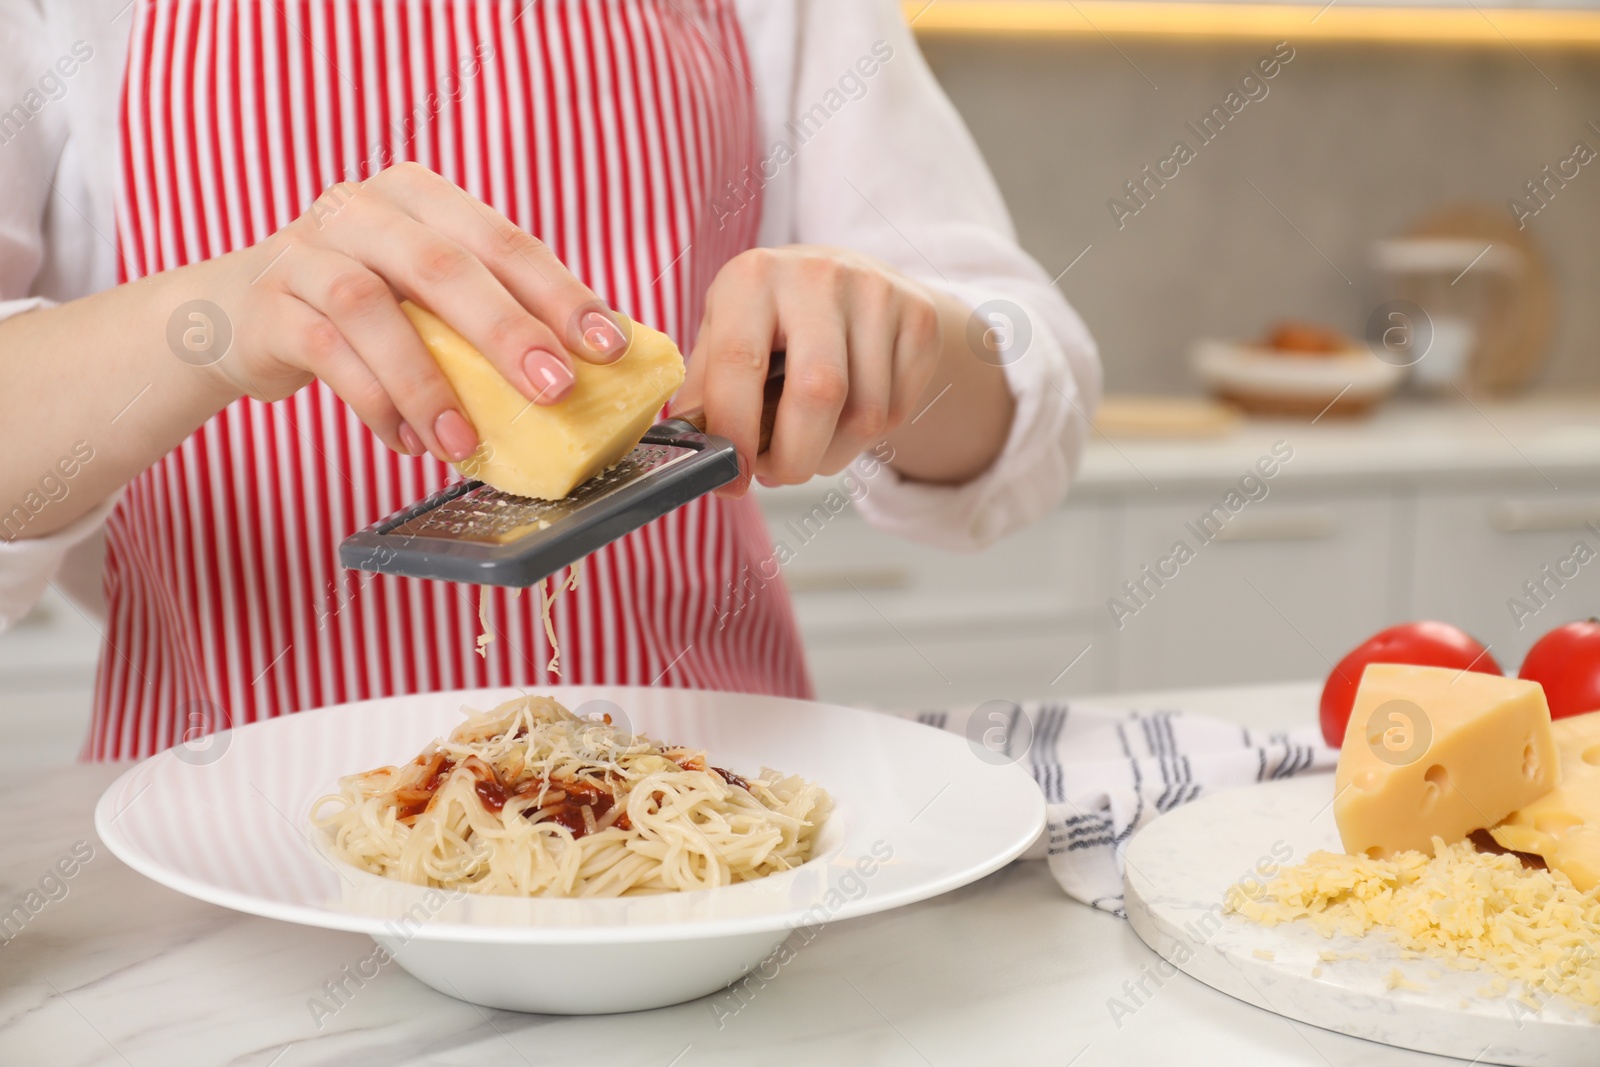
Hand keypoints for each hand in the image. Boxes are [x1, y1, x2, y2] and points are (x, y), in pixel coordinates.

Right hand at [200, 162, 627, 462]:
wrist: (231, 314)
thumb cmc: (359, 309)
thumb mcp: (423, 298)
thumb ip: (487, 316)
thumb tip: (586, 372)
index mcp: (420, 197)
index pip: (502, 240)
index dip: (560, 292)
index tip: (608, 345)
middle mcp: (362, 210)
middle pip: (442, 265)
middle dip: (507, 331)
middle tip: (555, 390)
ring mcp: (305, 252)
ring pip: (370, 308)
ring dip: (429, 385)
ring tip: (467, 445)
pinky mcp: (266, 305)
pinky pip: (326, 354)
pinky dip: (375, 404)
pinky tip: (409, 443)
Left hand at [674, 246, 942, 494]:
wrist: (847, 278)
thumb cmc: (772, 319)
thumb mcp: (725, 334)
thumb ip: (706, 392)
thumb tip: (697, 456)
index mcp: (752, 277)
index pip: (740, 363)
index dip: (735, 432)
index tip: (732, 477)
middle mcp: (817, 275)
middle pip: (817, 392)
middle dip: (795, 457)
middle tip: (779, 475)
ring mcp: (876, 293)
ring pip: (864, 414)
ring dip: (831, 455)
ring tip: (810, 446)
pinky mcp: (919, 317)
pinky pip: (896, 411)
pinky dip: (866, 439)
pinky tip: (845, 420)